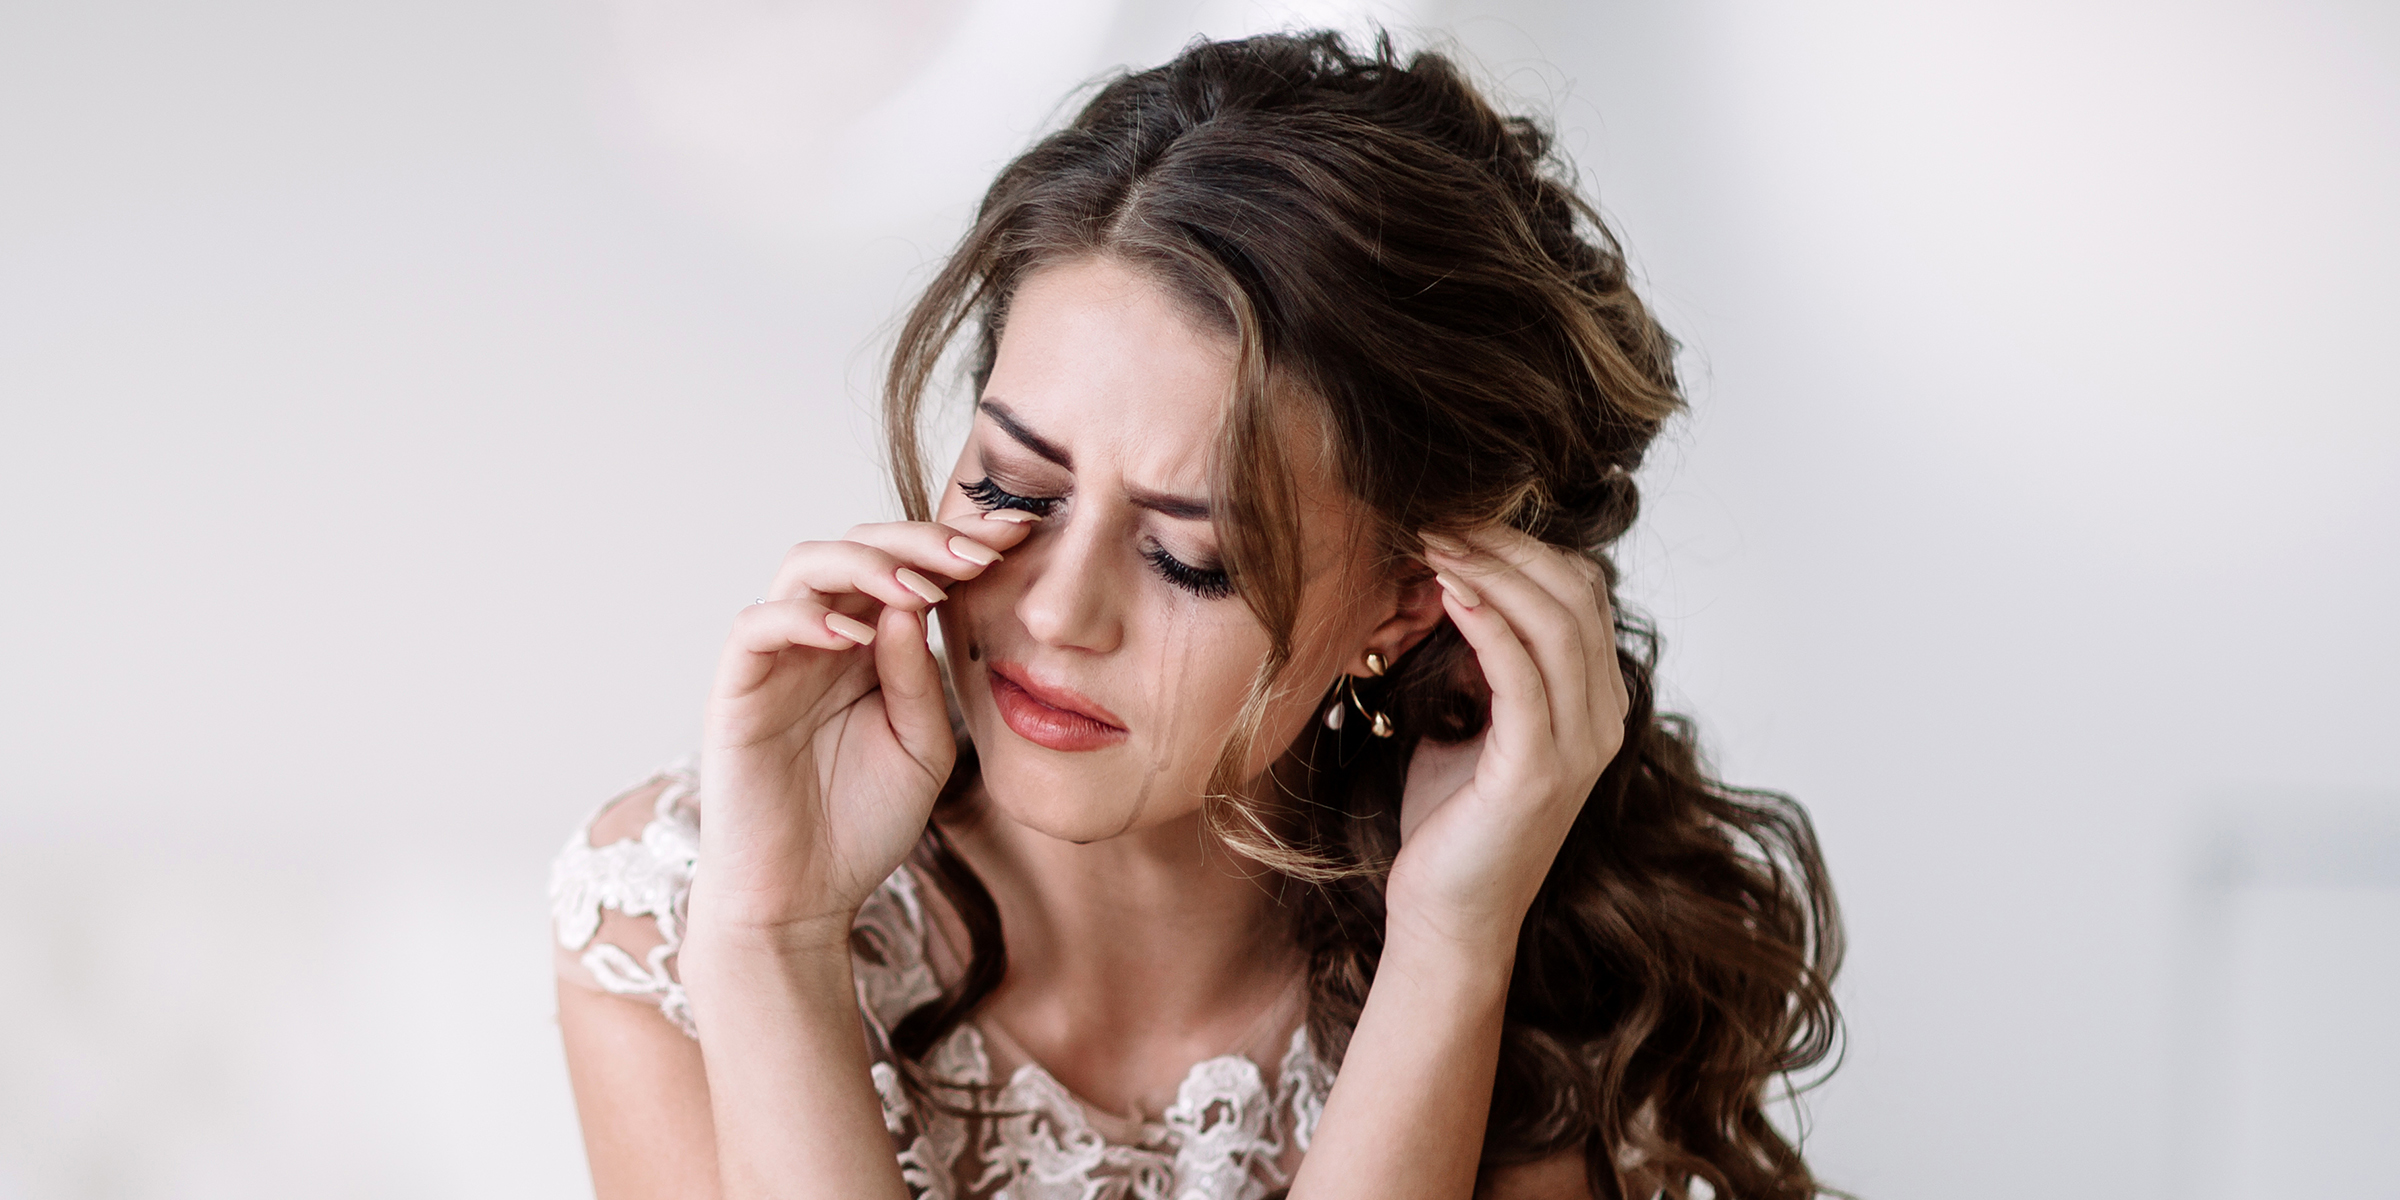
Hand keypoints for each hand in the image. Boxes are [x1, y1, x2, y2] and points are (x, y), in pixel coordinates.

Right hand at [691, 512, 1037, 940]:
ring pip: (806, 566)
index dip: (958, 544)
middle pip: (860, 546)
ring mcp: (777, 658)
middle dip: (923, 540)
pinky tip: (858, 636)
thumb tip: (915, 603)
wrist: (804, 899)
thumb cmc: (864, 824)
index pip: (909, 567)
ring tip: (921, 589)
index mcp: (871, 645)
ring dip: (868, 564)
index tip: (1021, 536)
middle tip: (980, 551)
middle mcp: (822, 637)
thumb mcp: (924, 748)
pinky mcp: (736, 688)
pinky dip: (806, 617)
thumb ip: (921, 680)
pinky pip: (758, 625)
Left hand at [1387, 527, 1629, 953]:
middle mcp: (1602, 719)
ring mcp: (1578, 747)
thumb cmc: (1450, 820)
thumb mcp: (1471, 721)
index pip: (1578, 592)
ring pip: (1554, 622)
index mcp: (1594, 703)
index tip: (1454, 515)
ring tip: (1433, 537)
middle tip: (1438, 511)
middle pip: (1572, 593)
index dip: (1520, 544)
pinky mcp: (1538, 771)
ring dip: (1490, 569)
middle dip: (1504, 542)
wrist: (1447, 916)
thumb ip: (1481, 660)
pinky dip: (1488, 621)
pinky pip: (1523, 674)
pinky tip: (1448, 590)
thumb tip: (1447, 583)